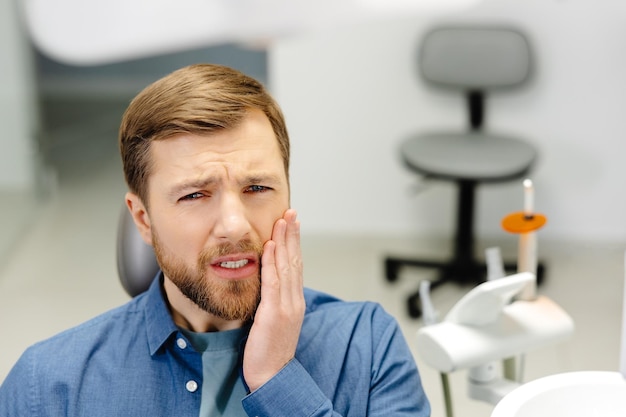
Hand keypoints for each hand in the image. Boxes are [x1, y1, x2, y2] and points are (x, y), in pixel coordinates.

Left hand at [243, 209, 304, 391]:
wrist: (273, 377)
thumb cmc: (269, 351)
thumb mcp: (274, 322)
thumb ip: (273, 302)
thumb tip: (268, 286)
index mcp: (294, 302)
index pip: (296, 266)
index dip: (294, 243)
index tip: (292, 224)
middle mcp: (294, 301)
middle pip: (295, 261)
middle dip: (293, 235)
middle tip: (291, 212)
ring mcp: (286, 307)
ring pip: (287, 267)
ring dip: (285, 241)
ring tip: (283, 219)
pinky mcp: (274, 314)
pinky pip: (273, 282)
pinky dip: (273, 262)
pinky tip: (271, 245)